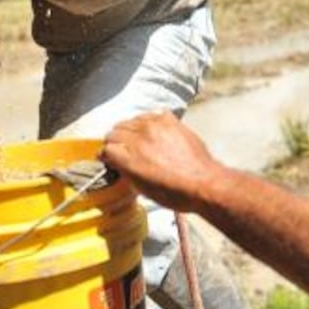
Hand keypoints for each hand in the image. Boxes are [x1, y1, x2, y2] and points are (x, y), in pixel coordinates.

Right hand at [102, 112, 226, 211]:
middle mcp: (138, 138)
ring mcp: (154, 126)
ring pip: (131, 121)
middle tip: (121, 149)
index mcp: (129, 158)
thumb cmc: (174, 192)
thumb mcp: (142, 189)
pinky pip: (150, 115)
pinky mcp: (169, 120)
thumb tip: (118, 163)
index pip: (106, 148)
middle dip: (115, 142)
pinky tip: (152, 132)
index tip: (109, 158)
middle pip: (114, 132)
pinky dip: (148, 122)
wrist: (203, 183)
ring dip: (130, 130)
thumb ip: (126, 171)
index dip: (107, 155)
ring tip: (137, 140)